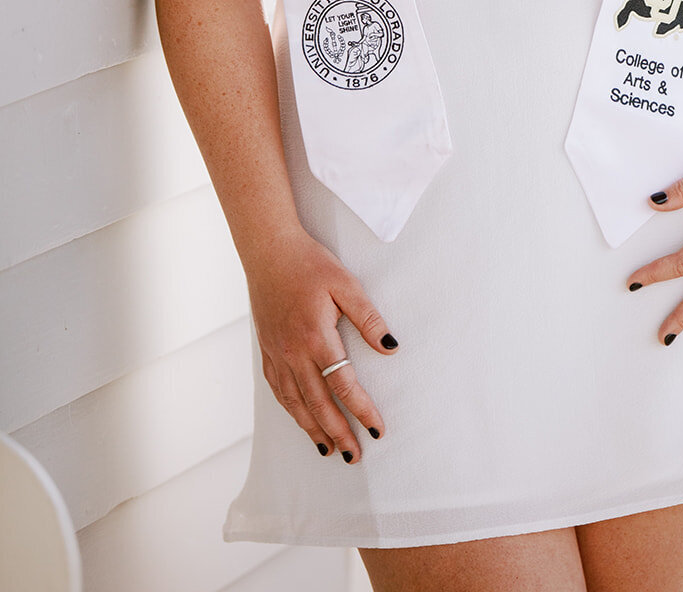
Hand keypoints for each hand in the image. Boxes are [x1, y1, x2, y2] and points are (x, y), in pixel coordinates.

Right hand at [244, 228, 396, 461]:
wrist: (269, 252)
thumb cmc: (311, 264)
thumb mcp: (346, 284)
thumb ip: (368, 318)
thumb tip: (391, 348)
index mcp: (317, 337)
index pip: (344, 385)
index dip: (362, 410)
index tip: (378, 430)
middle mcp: (294, 353)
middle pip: (318, 404)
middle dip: (338, 432)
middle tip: (355, 455)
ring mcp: (276, 354)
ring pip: (295, 403)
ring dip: (313, 429)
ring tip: (329, 449)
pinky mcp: (266, 351)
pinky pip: (278, 391)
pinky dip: (291, 411)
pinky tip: (301, 419)